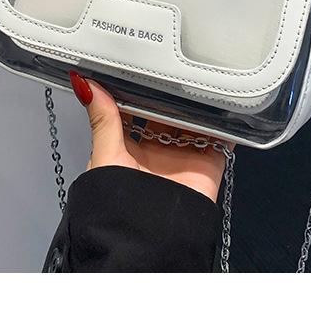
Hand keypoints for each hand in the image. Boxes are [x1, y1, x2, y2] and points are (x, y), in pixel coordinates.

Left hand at [68, 71, 228, 201]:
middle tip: (174, 70)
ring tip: (201, 81)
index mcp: (127, 150)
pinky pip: (219, 140)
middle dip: (171, 95)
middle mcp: (155, 154)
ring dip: (198, 105)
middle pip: (166, 115)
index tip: (141, 67)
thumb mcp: (106, 156)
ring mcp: (182, 160)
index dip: (138, 92)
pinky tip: (226, 106)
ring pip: (193, 124)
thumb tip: (84, 84)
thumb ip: (102, 120)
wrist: (149, 243)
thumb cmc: (118, 207)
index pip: (134, 113)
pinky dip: (225, 124)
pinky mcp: (206, 167)